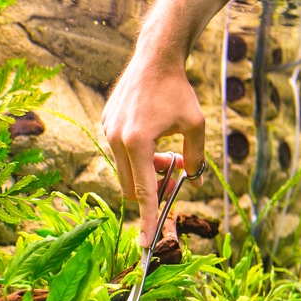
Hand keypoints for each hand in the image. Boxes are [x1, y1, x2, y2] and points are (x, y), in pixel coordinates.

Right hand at [102, 48, 205, 245]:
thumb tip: (191, 181)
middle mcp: (116, 139)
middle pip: (132, 187)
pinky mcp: (105, 124)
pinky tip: (150, 134)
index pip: (143, 191)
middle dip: (153, 188)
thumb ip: (195, 158)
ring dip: (145, 171)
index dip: (147, 218)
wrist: (155, 58)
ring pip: (125, 171)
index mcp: (137, 142)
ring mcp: (107, 131)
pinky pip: (119, 154)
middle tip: (173, 174)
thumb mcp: (196, 126)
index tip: (146, 242)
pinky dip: (136, 156)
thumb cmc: (178, 90)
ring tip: (164, 152)